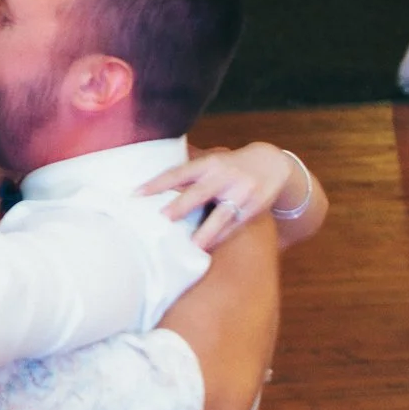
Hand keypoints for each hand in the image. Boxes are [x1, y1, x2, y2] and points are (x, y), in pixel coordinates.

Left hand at [145, 144, 298, 250]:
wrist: (272, 163)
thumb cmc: (229, 165)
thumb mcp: (211, 161)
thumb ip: (187, 172)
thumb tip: (149, 183)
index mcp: (209, 163)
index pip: (178, 172)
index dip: (157, 183)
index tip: (136, 194)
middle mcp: (224, 176)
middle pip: (201, 192)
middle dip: (182, 205)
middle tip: (163, 218)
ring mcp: (242, 192)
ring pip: (223, 214)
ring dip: (207, 230)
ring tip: (193, 246)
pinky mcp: (254, 207)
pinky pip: (236, 225)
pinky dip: (222, 236)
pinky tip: (209, 248)